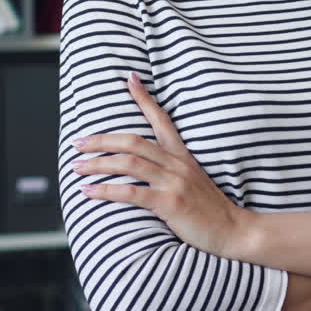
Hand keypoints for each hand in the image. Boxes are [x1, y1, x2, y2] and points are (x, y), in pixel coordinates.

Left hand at [71, 73, 249, 257]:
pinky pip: (131, 192)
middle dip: (102, 140)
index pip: (162, 119)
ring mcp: (173, 182)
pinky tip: (89, 192)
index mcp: (182, 156)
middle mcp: (176, 164)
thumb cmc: (211, 209)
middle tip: (79, 142)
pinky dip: (106, 191)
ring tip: (76, 167)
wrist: (233, 230)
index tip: (130, 79)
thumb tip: (147, 166)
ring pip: (128, 163)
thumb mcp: (194, 180)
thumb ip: (173, 170)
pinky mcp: (169, 202)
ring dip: (98, 163)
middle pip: (133, 141)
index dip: (145, 98)